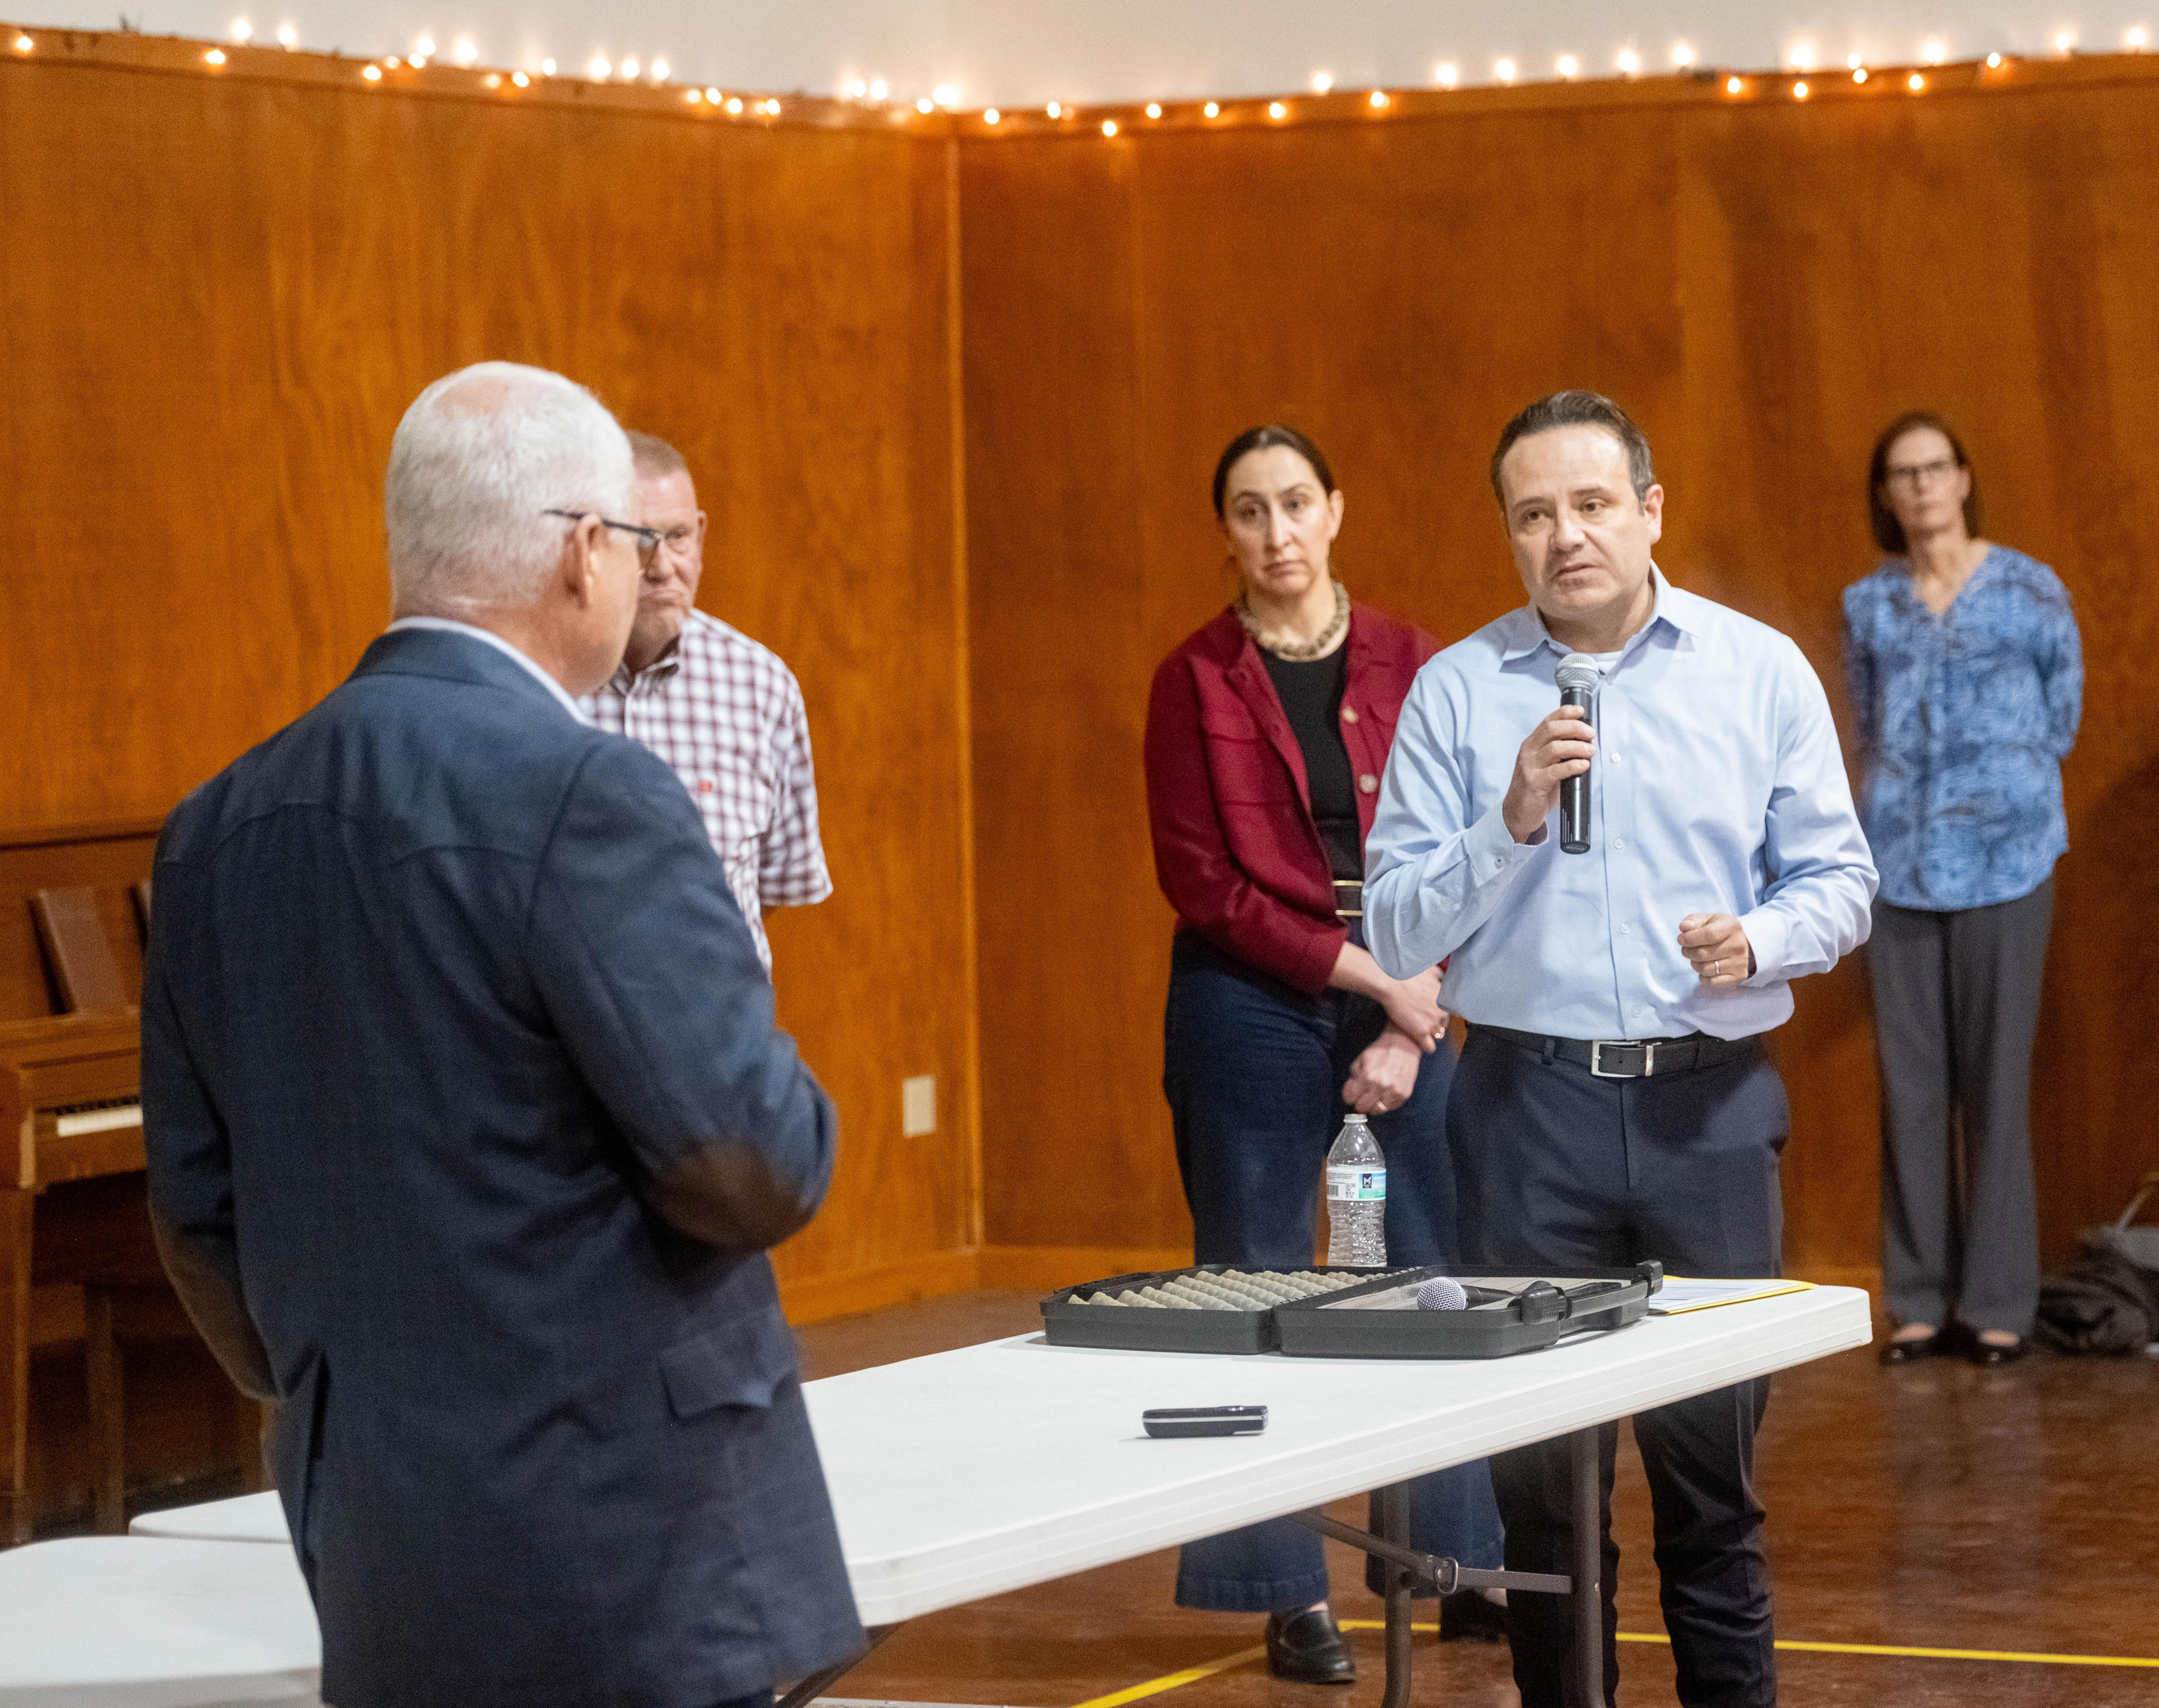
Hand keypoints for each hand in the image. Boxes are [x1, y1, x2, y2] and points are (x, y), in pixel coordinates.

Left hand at [1343, 1027, 1424, 1114]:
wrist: (1404, 1044)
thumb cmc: (1380, 1051)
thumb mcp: (1360, 1060)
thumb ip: (1353, 1078)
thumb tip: (1350, 1094)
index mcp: (1367, 1076)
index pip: (1350, 1098)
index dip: (1349, 1096)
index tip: (1351, 1094)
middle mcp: (1381, 1086)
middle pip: (1363, 1107)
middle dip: (1359, 1102)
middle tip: (1362, 1096)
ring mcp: (1394, 1092)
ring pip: (1377, 1110)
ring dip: (1373, 1105)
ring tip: (1374, 1095)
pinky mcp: (1404, 1094)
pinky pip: (1390, 1107)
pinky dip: (1385, 1103)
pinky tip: (1385, 1094)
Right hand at [1378, 966, 1446, 1052]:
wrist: (1391, 983)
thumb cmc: (1407, 974)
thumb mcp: (1429, 970)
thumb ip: (1439, 976)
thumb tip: (1441, 977)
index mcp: (1445, 998)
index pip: (1450, 1012)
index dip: (1439, 1013)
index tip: (1430, 1012)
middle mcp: (1442, 1012)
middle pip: (1444, 1025)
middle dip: (1435, 1024)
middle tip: (1422, 1020)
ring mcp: (1432, 1023)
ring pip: (1438, 1036)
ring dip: (1430, 1034)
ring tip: (1419, 1030)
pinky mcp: (1421, 1032)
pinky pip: (1430, 1047)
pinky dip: (1427, 1046)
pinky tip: (1420, 1042)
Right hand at [1502, 706, 1595, 842]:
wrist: (1518, 812)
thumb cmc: (1537, 787)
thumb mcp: (1546, 764)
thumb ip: (1560, 752)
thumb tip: (1586, 741)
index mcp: (1532, 744)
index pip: (1548, 721)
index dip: (1565, 713)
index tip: (1581, 711)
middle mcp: (1528, 752)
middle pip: (1552, 730)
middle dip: (1575, 728)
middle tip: (1590, 734)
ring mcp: (1529, 767)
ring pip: (1555, 748)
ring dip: (1577, 747)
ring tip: (1590, 750)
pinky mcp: (1533, 782)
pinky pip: (1555, 771)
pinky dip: (1572, 766)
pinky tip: (1583, 765)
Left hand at [1678, 914, 1753, 987]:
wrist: (1739, 943)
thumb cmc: (1717, 930)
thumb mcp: (1706, 920)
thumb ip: (1692, 921)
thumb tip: (1684, 927)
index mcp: (1731, 926)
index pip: (1708, 935)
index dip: (1690, 939)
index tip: (1681, 939)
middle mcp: (1738, 945)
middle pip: (1703, 954)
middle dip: (1688, 952)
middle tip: (1686, 949)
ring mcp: (1740, 962)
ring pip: (1705, 969)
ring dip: (1695, 964)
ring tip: (1696, 958)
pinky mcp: (1738, 976)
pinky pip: (1712, 982)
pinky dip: (1703, 977)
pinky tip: (1705, 968)